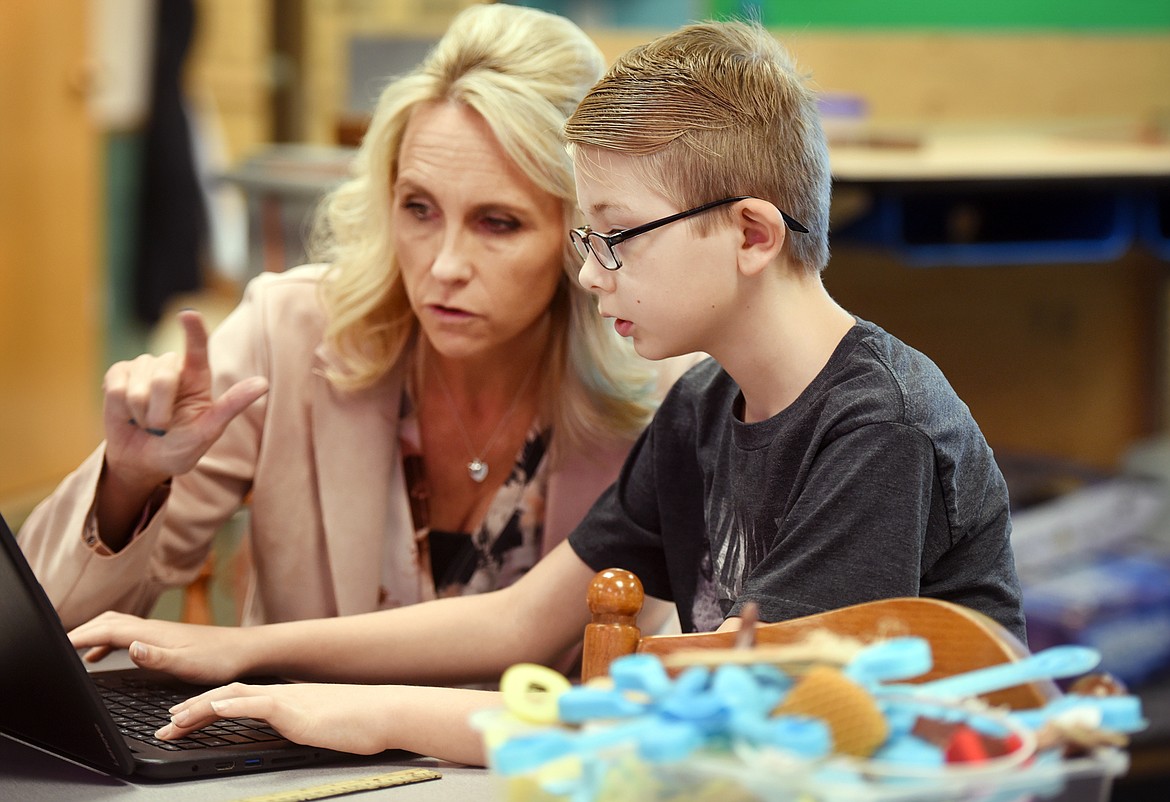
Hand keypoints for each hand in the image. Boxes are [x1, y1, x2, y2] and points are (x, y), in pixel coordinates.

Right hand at [69, 611, 252, 684]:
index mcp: (151, 632)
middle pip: (107, 622)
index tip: (58, 644)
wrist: (244, 651)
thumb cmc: (218, 659)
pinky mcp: (163, 638)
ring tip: (73, 651)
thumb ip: (156, 656)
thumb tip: (129, 646)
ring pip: (116, 626)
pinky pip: (126, 636)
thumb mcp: (186, 664)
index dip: (80, 636)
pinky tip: (103, 657)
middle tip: (58, 646)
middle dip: (81, 631)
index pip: (106, 630)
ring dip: (92, 634)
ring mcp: (157, 632)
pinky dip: (107, 643)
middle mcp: (151, 628)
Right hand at [102, 309, 268, 493]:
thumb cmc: (179, 447)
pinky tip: (126, 415)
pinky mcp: (118, 374)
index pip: (198, 348)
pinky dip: (122, 410)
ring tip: (146, 422)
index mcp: (197, 377)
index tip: (188, 314)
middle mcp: (171, 367)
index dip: (193, 330)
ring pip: (139, 386)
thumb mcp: (208, 431)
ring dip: (142, 414)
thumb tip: (264, 383)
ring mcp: (143, 367)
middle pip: (164, 375)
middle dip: (161, 411)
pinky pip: (116, 389)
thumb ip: (231, 406)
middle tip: (162, 428)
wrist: (143, 461)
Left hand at [158, 683, 400, 755]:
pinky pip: (257, 704)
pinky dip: (231, 706)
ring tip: (175, 721)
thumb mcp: (321, 726)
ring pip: (233, 697)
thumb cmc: (361, 723)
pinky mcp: (295, 710)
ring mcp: (287, 700)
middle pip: (226, 697)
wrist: (385, 712)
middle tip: (166, 726)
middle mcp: (281, 695)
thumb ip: (300, 727)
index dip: (206, 709)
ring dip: (200, 708)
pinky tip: (213, 709)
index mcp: (286, 700)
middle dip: (191, 711)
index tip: (183, 720)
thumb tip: (290, 736)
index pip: (237, 700)